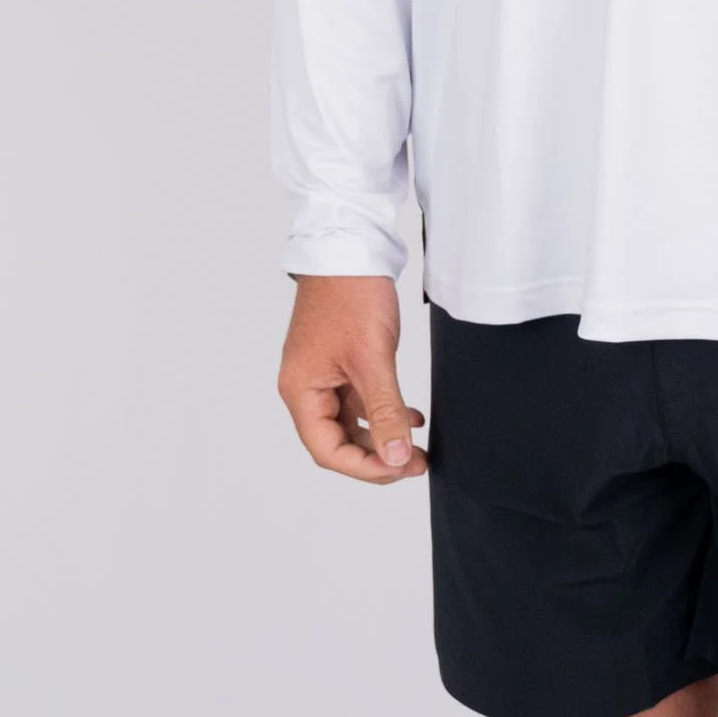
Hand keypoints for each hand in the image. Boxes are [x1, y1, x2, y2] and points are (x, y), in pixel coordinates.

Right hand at [277, 273, 427, 483]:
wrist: (350, 247)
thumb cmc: (350, 294)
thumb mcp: (372, 358)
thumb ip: (385, 410)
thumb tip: (394, 457)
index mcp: (301, 390)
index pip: (327, 450)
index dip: (365, 467)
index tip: (400, 469)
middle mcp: (306, 387)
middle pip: (337, 441)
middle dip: (377, 456)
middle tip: (416, 462)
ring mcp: (323, 374)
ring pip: (351, 422)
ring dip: (383, 436)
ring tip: (417, 447)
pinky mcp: (341, 361)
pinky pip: (359, 400)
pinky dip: (384, 411)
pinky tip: (410, 416)